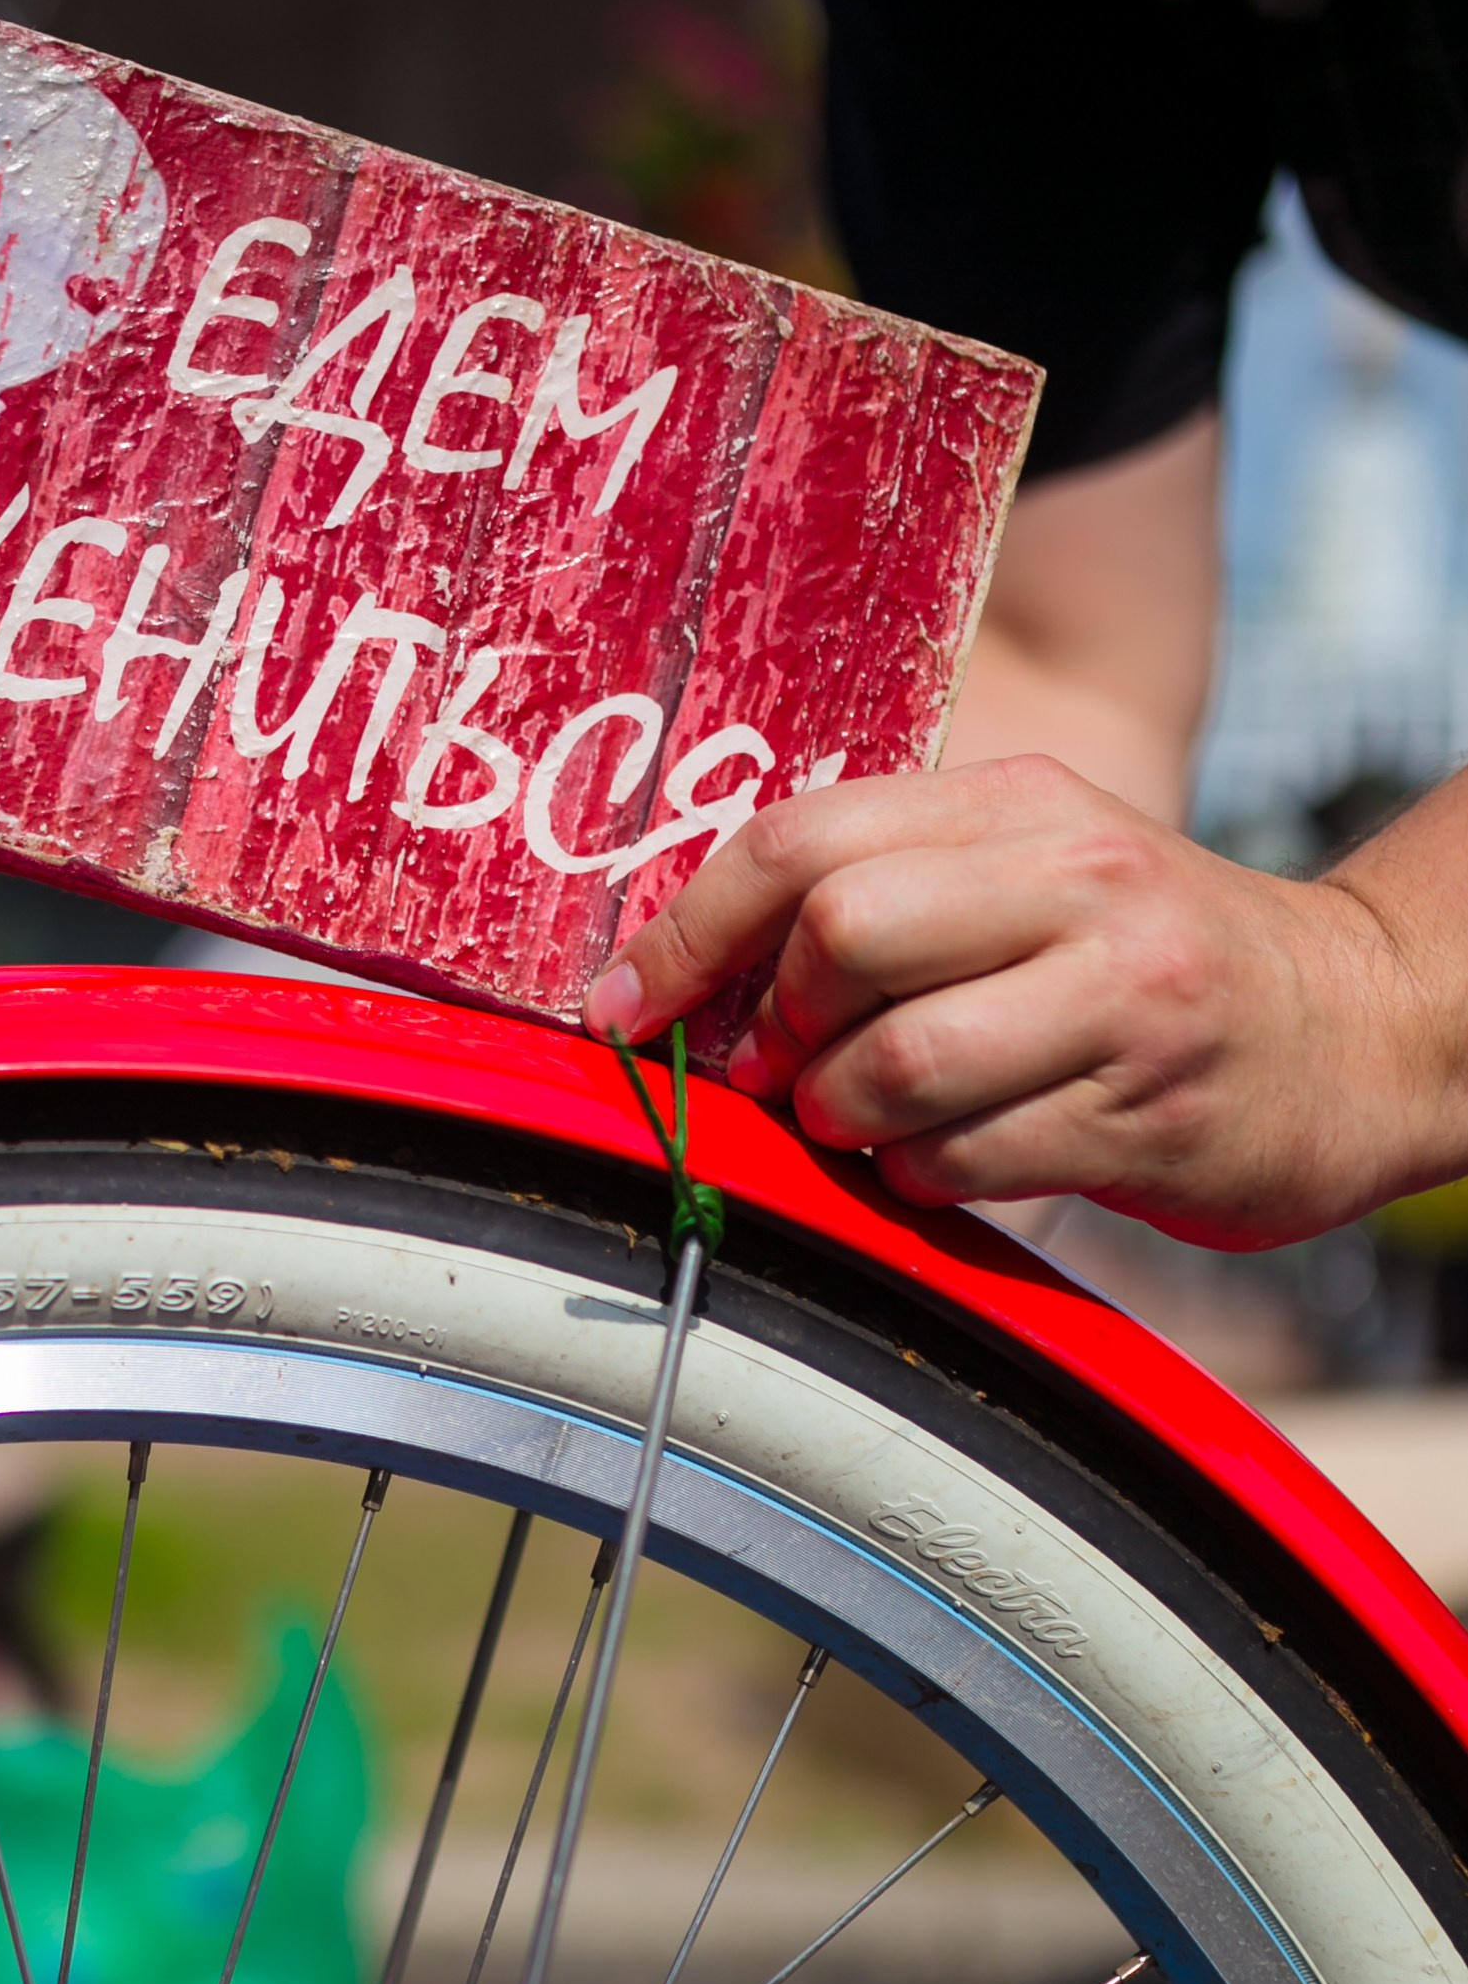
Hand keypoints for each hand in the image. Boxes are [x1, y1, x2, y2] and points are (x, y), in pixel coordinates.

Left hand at [580, 753, 1467, 1250]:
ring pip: (894, 1068)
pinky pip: (962, 1163)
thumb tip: (688, 974)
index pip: (802, 841)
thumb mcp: (1034, 875)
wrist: (1359, 1029)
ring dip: (842, 1120)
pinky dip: (919, 1180)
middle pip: (839, 936)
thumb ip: (888, 890)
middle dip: (777, 1028)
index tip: (625, 1008)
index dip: (685, 934)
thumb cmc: (1148, 962)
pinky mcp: (1144, 1115)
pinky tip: (950, 1161)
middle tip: (782, 1073)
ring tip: (867, 1123)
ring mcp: (1118, 1000)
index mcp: (1020, 804)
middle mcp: (1075, 883)